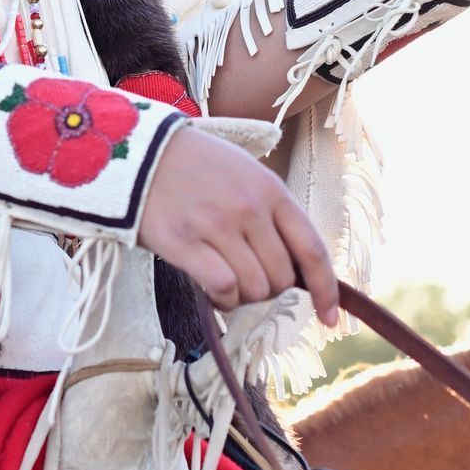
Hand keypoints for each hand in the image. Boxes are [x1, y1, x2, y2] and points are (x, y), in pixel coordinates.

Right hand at [141, 128, 338, 326]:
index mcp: (271, 190)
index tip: (328, 317)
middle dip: (270, 289)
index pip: (312, 249)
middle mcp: (250, 208)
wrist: (140, 152)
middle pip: (281, 276)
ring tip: (227, 282)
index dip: (325, 290)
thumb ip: (273, 213)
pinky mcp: (184, 243)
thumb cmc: (196, 166)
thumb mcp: (246, 174)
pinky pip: (223, 288)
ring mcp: (217, 225)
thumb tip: (296, 268)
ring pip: (254, 286)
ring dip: (244, 297)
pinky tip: (214, 292)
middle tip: (247, 278)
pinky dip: (224, 300)